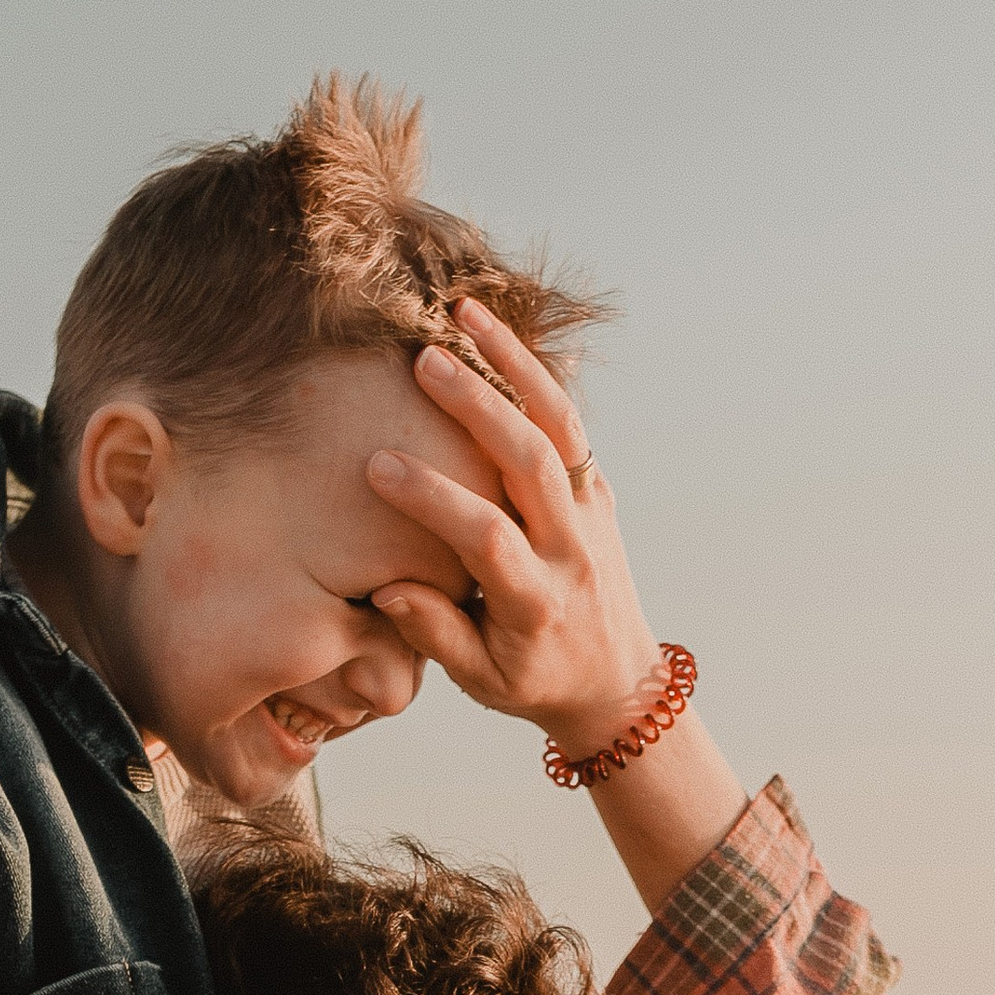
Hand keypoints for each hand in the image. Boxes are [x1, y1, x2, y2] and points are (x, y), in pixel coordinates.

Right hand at [363, 301, 664, 757]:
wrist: (617, 680)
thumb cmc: (534, 681)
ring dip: (514, 363)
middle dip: (480, 407)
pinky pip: (568, 423)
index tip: (378, 466)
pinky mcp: (598, 490)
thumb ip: (437, 635)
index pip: (487, 538)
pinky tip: (492, 333)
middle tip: (425, 362)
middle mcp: (572, 550)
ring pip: (560, 426)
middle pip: (532, 463)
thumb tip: (387, 588)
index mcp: (538, 602)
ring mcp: (592, 514)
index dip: (434, 499)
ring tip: (464, 313)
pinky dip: (533, 375)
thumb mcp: (483, 682)